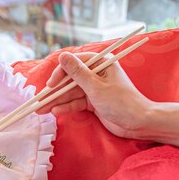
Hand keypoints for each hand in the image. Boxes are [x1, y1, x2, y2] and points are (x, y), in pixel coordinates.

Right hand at [36, 51, 153, 138]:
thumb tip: (62, 56)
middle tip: (39, 101)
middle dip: (55, 91)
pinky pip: (76, 102)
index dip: (60, 74)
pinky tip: (55, 111)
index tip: (50, 85)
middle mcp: (96, 73)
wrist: (139, 123)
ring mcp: (94, 88)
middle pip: (70, 79)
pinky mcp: (93, 101)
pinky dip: (67, 106)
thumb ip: (77, 73)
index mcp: (100, 63)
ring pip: (71, 92)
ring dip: (57, 101)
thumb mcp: (96, 87)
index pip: (74, 63)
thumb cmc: (121, 102)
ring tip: (41, 110)